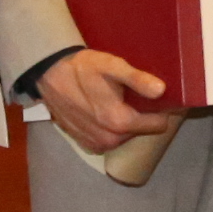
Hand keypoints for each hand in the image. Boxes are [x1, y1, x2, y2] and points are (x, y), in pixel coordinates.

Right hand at [38, 48, 169, 153]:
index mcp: (120, 122)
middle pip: (141, 130)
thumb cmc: (84, 68)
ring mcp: (97, 145)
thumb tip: (161, 91)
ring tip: (115, 101)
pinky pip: (109, 139)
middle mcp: (110, 140)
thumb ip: (138, 80)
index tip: (155, 97)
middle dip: (140, 115)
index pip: (159, 124)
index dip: (160, 110)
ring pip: (125, 136)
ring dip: (124, 122)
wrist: (50, 75)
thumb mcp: (113, 66)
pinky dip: (109, 128)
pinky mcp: (86, 144)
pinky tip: (101, 110)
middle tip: (130, 96)